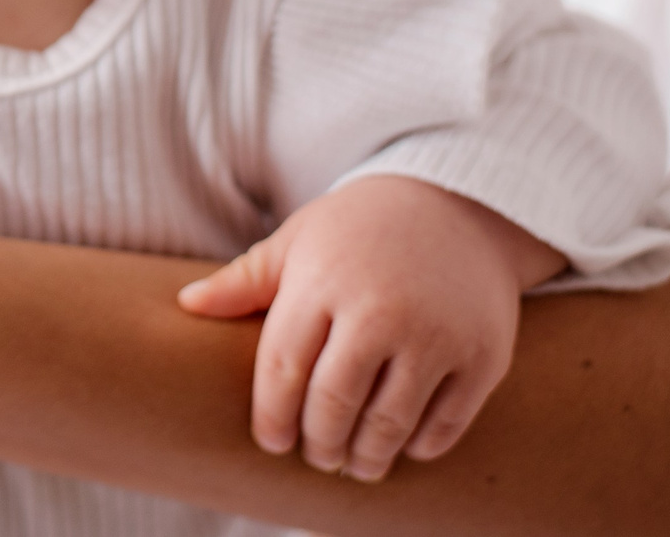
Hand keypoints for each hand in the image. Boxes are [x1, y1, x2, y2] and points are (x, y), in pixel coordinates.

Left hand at [176, 175, 566, 483]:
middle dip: (319, 443)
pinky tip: (403, 446)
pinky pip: (446, 422)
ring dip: (366, 456)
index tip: (272, 442)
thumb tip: (187, 304)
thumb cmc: (360, 228)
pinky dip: (420, 445)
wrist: (457, 204)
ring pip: (389, 423)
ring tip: (355, 464)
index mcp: (323, 283)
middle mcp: (380, 311)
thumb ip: (246, 280)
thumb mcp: (299, 240)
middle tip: (316, 456)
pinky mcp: (483, 355)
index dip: (273, 417)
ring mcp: (436, 335)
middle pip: (334, 404)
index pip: (284, 370)